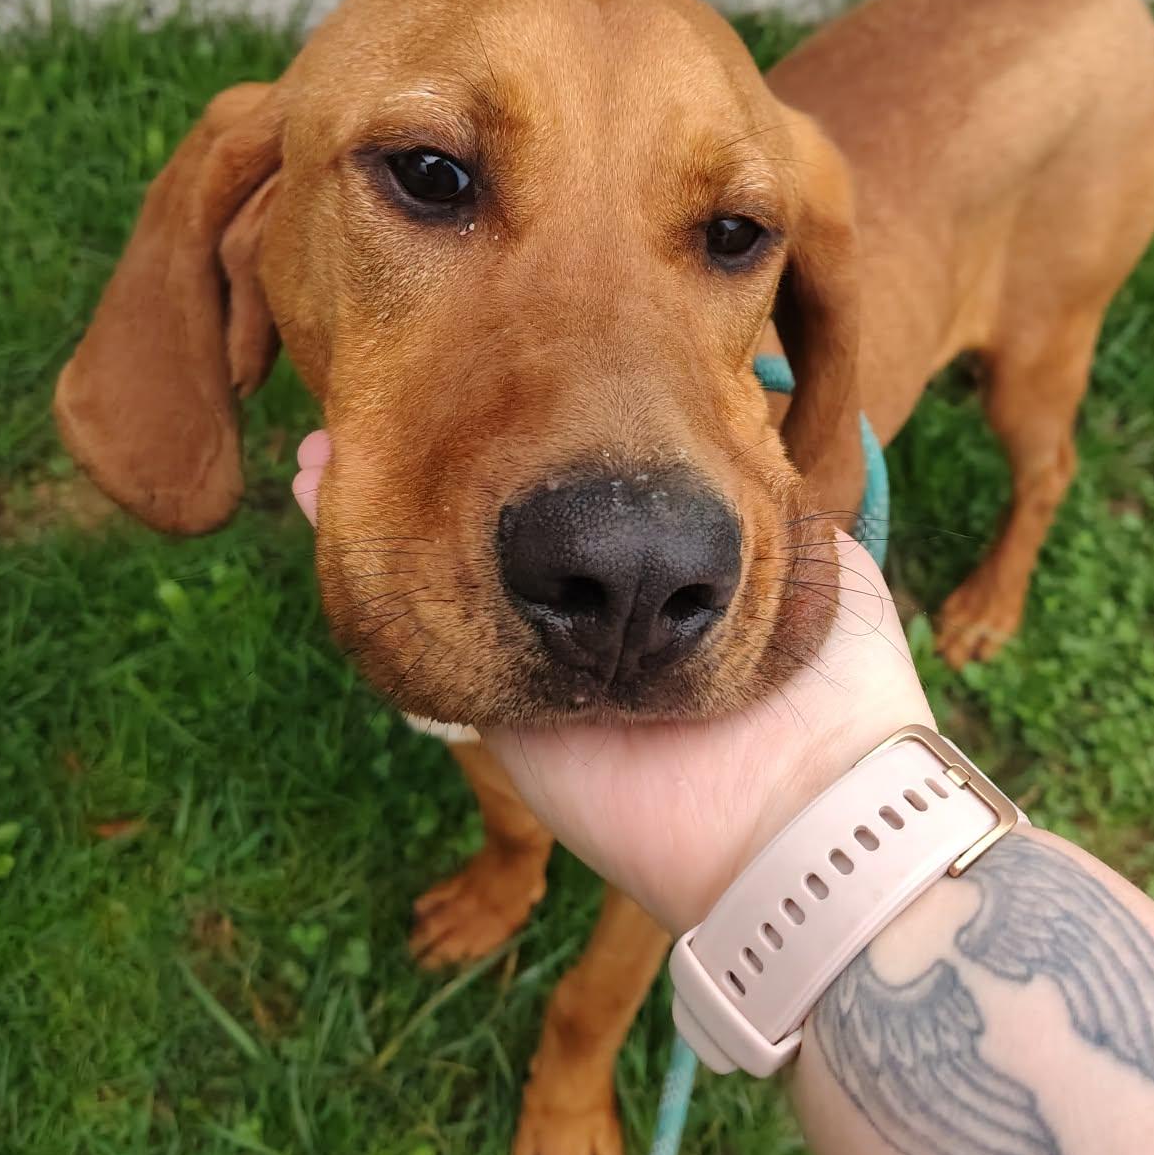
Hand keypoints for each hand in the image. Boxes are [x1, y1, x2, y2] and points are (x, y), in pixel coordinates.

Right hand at [292, 432, 933, 930]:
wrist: (809, 807)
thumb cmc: (837, 683)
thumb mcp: (818, 558)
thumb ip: (762, 494)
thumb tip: (733, 409)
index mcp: (680, 574)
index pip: (596, 484)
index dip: (541, 419)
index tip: (500, 346)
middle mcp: (601, 610)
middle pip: (510, 517)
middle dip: (449, 448)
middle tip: (394, 372)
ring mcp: (544, 654)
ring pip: (451, 560)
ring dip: (392, 485)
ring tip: (336, 419)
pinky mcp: (499, 701)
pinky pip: (420, 620)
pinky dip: (364, 549)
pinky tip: (316, 472)